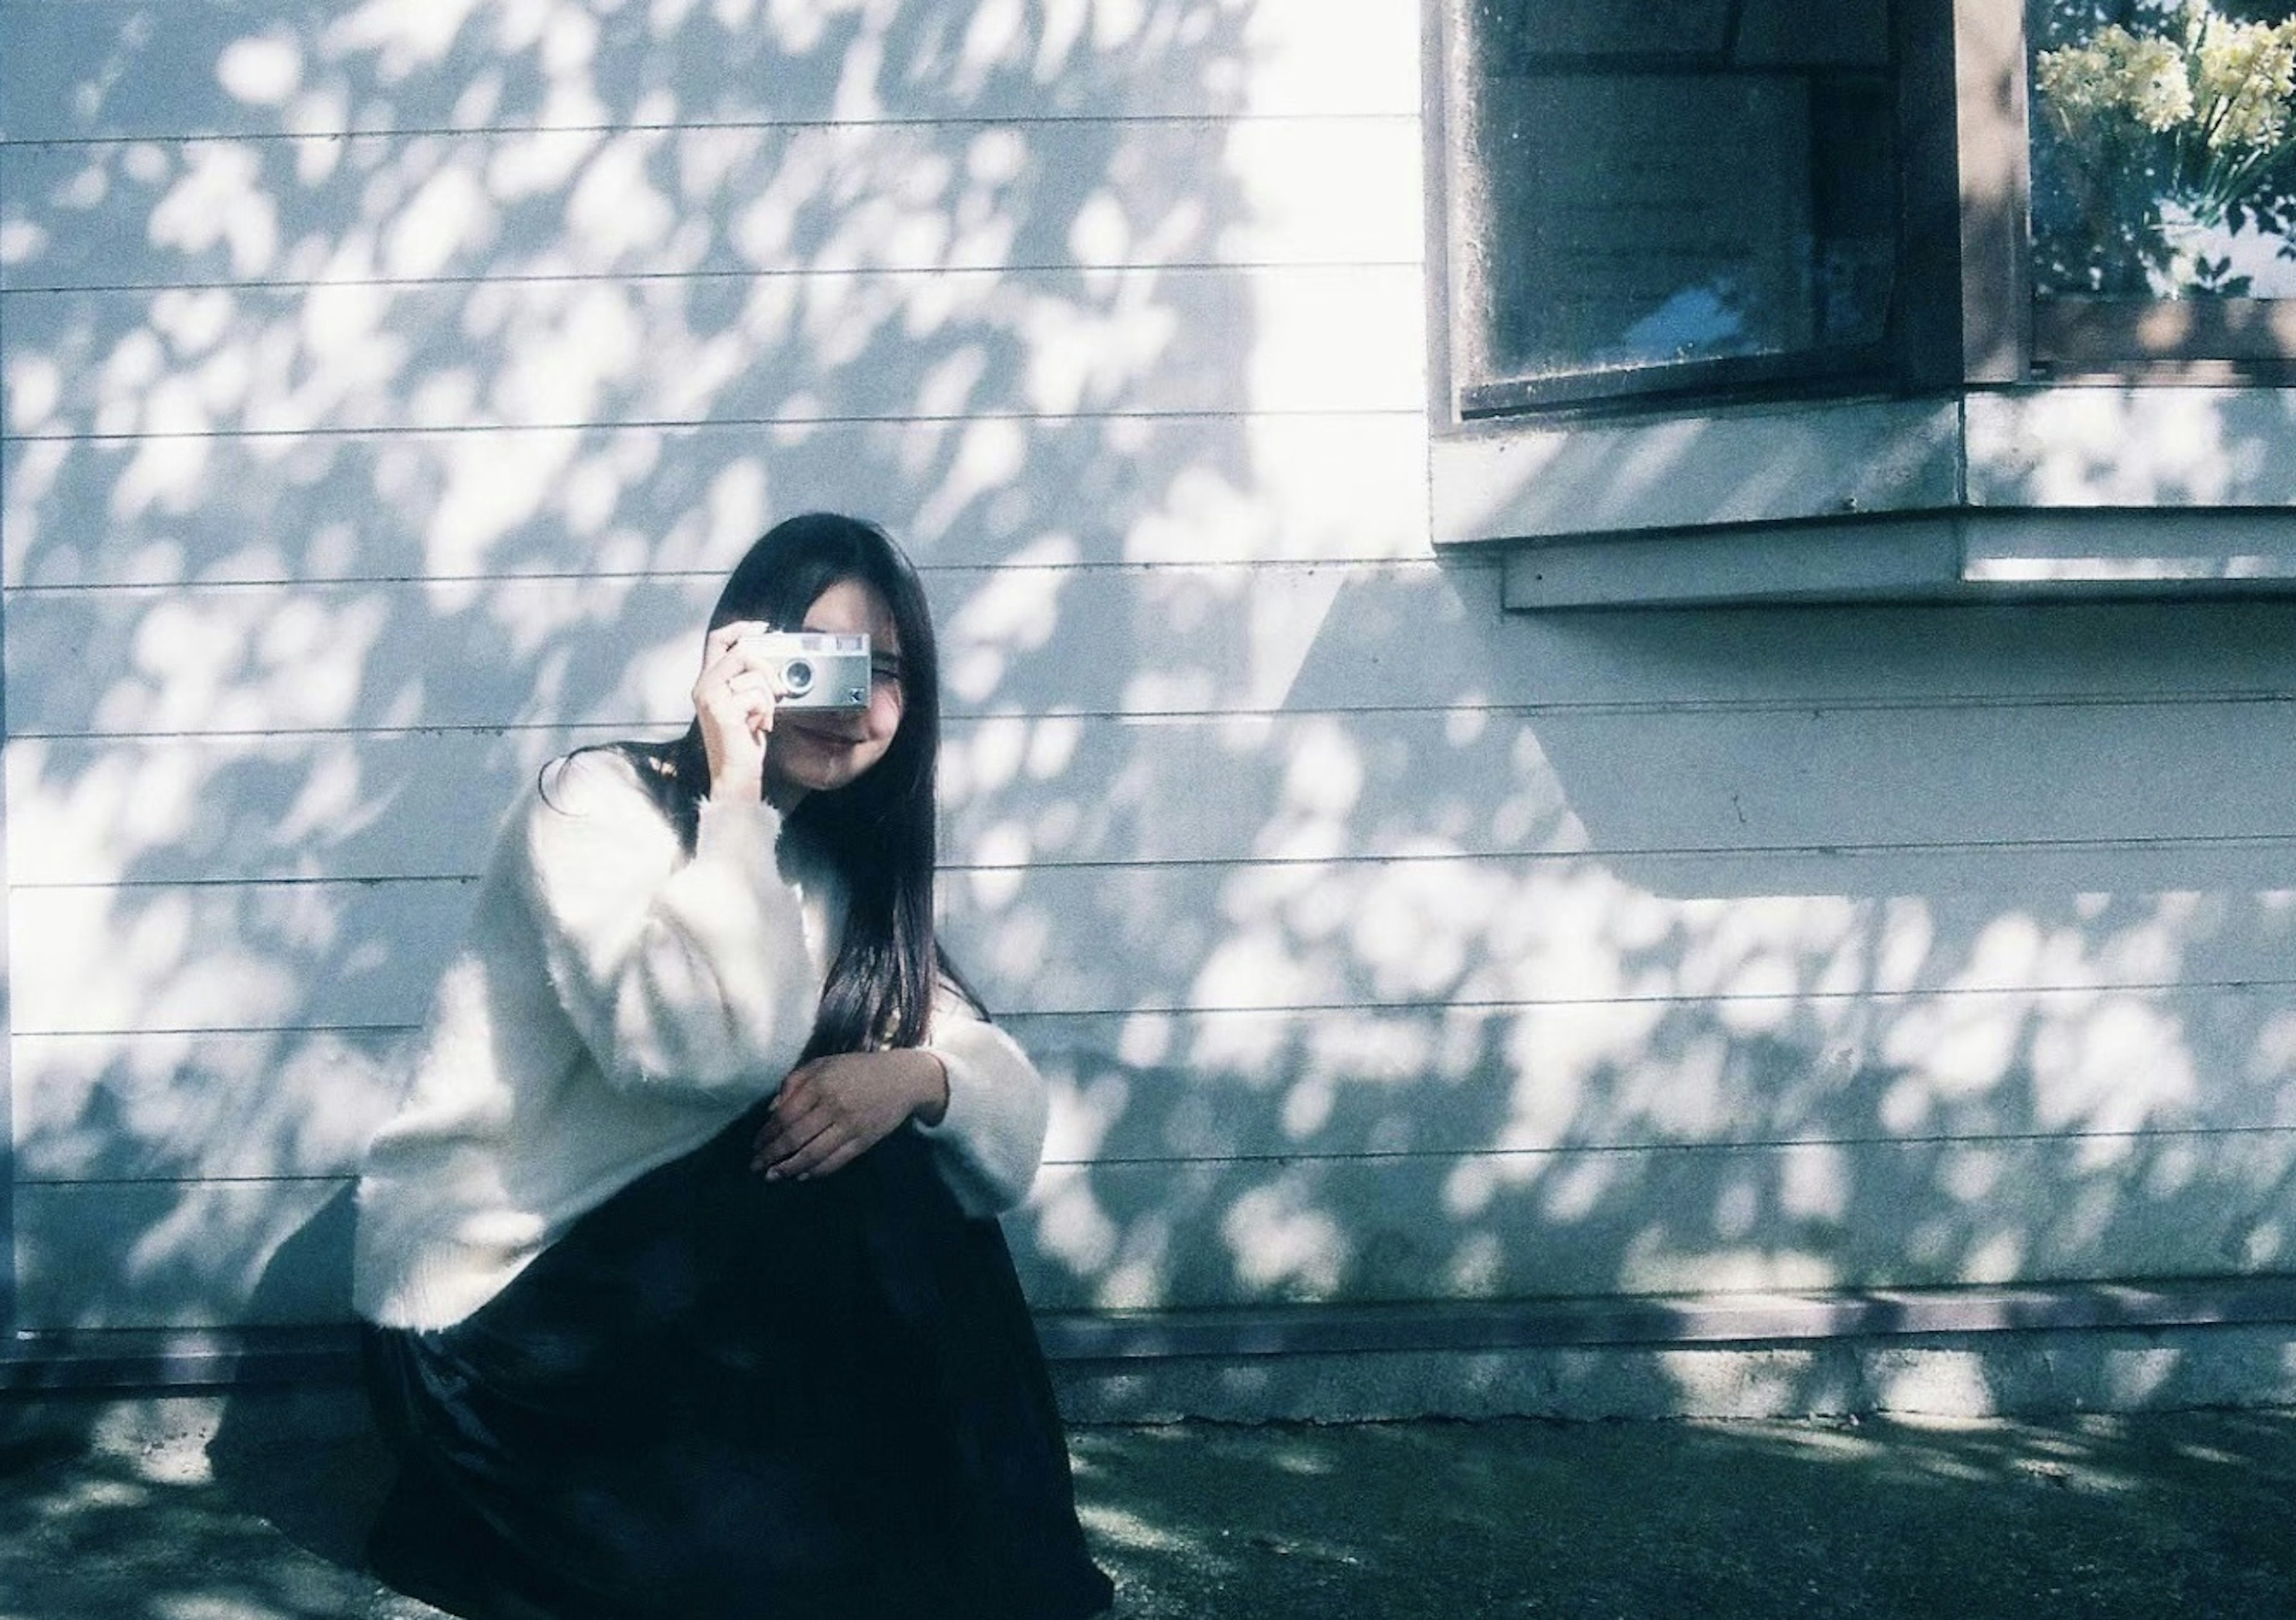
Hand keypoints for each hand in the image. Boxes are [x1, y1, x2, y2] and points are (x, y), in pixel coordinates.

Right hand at [693, 621, 779, 800]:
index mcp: (708, 682)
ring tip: (761, 717)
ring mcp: (710, 698)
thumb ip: (749, 681)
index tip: (762, 628)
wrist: (735, 775)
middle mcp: (704, 687)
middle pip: (741, 651)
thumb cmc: (742, 743)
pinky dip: (765, 713)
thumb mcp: (746, 704)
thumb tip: (769, 661)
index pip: (717, 639)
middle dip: (767, 668)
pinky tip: (757, 727)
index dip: (740, 627)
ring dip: (767, 698)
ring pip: (752, 675)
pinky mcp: (721, 711)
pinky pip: (755, 696)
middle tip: (777, 690)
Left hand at [751, 1049, 950, 1180]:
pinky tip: (801, 1176)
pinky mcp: (864, 1141)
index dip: (767, 1134)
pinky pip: (835, 1162)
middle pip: (794, 1138)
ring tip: (773, 1176)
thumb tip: (771, 1111)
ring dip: (789, 1168)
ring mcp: (850, 1126)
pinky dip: (816, 1172)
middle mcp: (833, 1106)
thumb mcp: (823, 1065)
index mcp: (820, 1084)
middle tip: (755, 1167)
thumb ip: (794, 1082)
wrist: (902, 1079)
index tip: (755, 1145)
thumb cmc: (856, 1069)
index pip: (785, 1115)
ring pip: (813, 1154)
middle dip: (771, 1155)